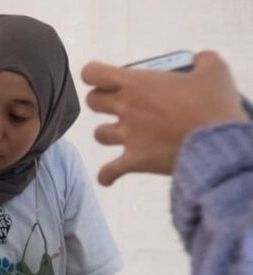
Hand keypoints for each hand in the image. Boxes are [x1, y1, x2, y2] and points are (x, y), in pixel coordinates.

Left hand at [82, 51, 249, 185]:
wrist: (218, 143)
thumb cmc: (214, 105)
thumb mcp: (214, 71)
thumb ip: (202, 61)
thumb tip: (199, 60)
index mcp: (137, 84)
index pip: (93, 73)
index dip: (95, 73)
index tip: (106, 78)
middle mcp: (126, 108)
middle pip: (93, 101)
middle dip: (104, 100)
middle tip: (123, 103)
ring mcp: (127, 136)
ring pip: (99, 134)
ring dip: (109, 133)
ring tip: (126, 134)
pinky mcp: (134, 161)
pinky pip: (108, 172)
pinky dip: (107, 175)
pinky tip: (110, 177)